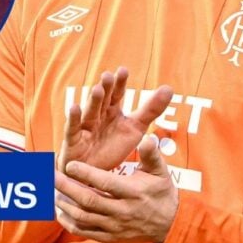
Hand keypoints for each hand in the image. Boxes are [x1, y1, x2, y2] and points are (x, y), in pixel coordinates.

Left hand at [54, 133, 178, 242]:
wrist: (171, 225)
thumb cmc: (162, 193)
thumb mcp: (161, 172)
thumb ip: (151, 155)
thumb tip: (146, 138)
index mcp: (134, 193)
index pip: (105, 183)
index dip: (86, 174)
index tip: (69, 164)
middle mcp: (122, 211)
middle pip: (89, 200)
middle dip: (67, 188)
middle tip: (51, 177)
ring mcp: (115, 227)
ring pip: (84, 217)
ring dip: (65, 205)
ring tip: (51, 192)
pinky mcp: (111, 238)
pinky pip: (85, 232)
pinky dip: (69, 223)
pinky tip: (59, 211)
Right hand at [57, 67, 171, 171]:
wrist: (96, 172)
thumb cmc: (112, 146)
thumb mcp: (136, 127)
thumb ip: (151, 109)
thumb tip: (169, 88)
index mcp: (112, 111)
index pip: (117, 94)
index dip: (119, 84)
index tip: (123, 70)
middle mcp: (98, 116)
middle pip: (103, 100)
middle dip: (105, 89)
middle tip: (108, 76)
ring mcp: (85, 127)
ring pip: (89, 111)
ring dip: (93, 101)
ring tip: (97, 89)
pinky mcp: (73, 140)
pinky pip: (72, 128)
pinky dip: (72, 118)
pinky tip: (74, 107)